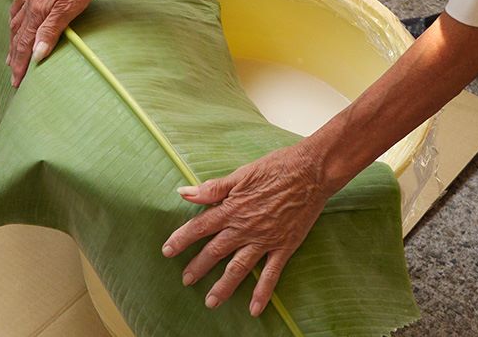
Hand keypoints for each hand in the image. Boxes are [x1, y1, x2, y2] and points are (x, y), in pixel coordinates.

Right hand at [7, 0, 106, 86]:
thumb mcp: (68, 13)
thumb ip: (50, 33)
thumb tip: (36, 55)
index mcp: (35, 13)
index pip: (23, 46)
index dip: (19, 65)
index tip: (16, 82)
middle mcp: (29, 5)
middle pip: (17, 38)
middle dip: (14, 58)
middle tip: (13, 76)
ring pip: (15, 25)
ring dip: (12, 43)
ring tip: (10, 57)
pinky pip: (17, 9)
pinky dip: (14, 21)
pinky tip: (14, 25)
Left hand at [162, 144, 331, 316]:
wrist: (311, 172)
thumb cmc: (276, 167)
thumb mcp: (241, 174)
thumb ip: (212, 188)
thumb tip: (184, 192)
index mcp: (231, 208)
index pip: (199, 227)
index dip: (181, 239)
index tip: (167, 251)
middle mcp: (245, 228)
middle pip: (215, 251)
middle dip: (198, 267)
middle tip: (186, 280)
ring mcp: (264, 239)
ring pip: (239, 267)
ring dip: (224, 286)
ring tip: (211, 301)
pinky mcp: (284, 246)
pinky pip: (271, 274)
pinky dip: (262, 292)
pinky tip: (254, 309)